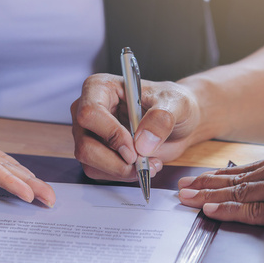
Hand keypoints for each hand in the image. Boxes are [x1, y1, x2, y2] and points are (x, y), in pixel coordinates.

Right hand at [70, 73, 200, 181]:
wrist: (179, 122)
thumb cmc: (173, 104)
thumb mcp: (176, 103)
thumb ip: (161, 118)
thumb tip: (142, 142)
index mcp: (101, 88)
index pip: (90, 113)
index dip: (110, 134)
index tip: (133, 148)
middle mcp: (89, 110)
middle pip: (85, 145)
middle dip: (115, 161)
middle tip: (141, 162)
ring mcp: (89, 134)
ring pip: (89, 162)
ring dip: (120, 170)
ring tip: (148, 163)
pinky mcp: (95, 152)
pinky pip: (98, 172)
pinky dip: (121, 175)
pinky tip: (140, 166)